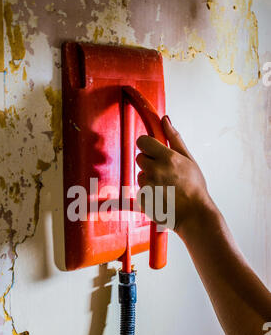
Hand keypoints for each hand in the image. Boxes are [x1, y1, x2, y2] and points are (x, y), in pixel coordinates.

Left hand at [136, 115, 214, 234]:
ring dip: (149, 179)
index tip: (154, 151)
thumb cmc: (195, 187)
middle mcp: (155, 170)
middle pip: (140, 158)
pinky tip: (161, 197)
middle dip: (149, 163)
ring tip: (166, 187)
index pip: (142, 141)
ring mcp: (148, 186)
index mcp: (167, 157)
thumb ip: (174, 138)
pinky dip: (148, 194)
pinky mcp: (143, 199)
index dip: (147, 146)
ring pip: (140, 175)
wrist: (194, 214)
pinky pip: (140, 191)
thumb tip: (165, 119)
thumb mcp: (189, 159)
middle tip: (165, 173)